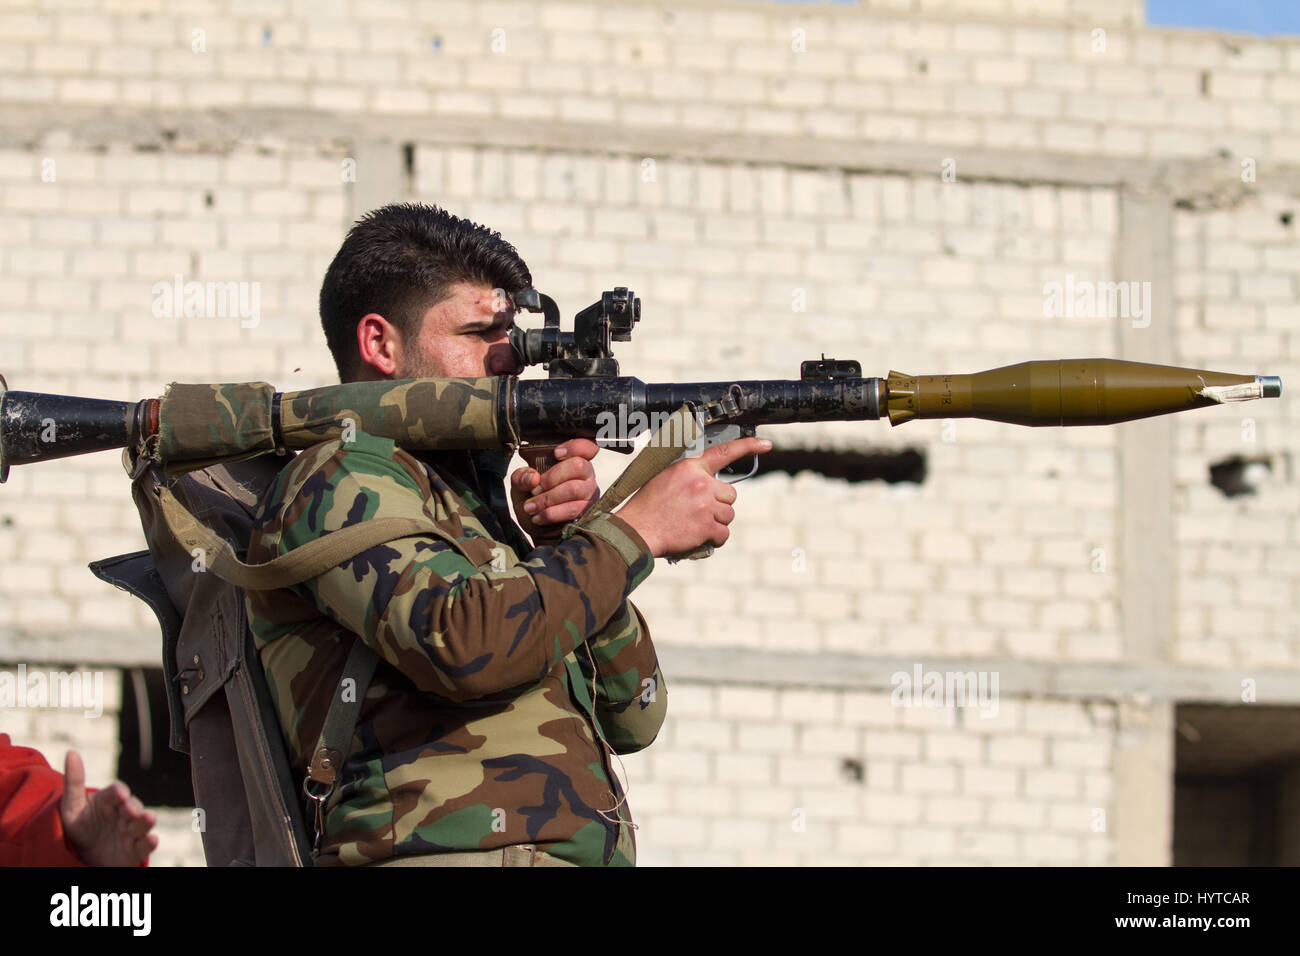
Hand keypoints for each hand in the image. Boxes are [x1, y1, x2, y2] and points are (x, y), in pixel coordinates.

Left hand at [61, 750, 158, 866]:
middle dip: (133, 807)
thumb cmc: (81, 826)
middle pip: (133, 806)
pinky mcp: (135, 849)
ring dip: (146, 820)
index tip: (119, 794)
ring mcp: (131, 831)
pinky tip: (152, 839)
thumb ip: (74, 782)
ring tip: (148, 818)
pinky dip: (150, 842)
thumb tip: (71, 752)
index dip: (118, 792)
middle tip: (129, 810)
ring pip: (143, 823)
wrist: (85, 855)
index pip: (116, 791)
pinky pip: (145, 846)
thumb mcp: (71, 807)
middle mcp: (124, 813)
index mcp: (109, 800)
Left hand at [511, 439, 600, 544]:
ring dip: (548, 499)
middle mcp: (586, 475)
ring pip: (574, 489)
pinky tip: (538, 517)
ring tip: (531, 507)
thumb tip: (532, 477)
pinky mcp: (588, 512)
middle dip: (551, 478)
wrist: (538, 530)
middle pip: (578, 466)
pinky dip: (551, 513)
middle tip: (534, 489)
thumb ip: (521, 477)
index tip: (556, 454)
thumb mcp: (521, 486)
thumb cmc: (534, 501)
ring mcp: (589, 494)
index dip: (576, 446)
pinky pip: (573, 509)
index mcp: (572, 461)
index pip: (587, 447)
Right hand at [616, 436, 771, 558]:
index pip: (724, 452)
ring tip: (693, 525)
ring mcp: (705, 505)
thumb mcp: (664, 478)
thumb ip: (689, 476)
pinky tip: (698, 537)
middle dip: (718, 505)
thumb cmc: (647, 506)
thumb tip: (707, 482)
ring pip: (728, 515)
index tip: (766, 444)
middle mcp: (701, 483)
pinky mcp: (707, 526)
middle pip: (730, 495)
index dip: (748, 446)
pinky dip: (714, 539)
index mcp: (690, 467)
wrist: (636, 529)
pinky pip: (723, 533)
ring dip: (716, 523)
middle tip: (698, 512)